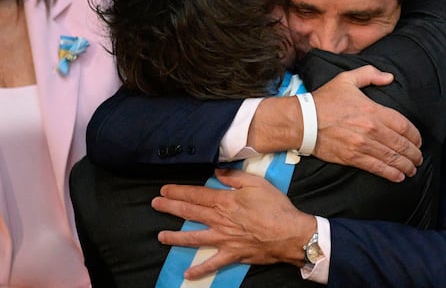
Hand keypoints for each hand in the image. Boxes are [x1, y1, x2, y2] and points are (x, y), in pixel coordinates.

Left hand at [153, 169, 315, 279]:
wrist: (289, 233)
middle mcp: (220, 220)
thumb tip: (217, 172)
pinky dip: (200, 270)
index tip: (164, 189)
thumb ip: (234, 177)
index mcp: (225, 201)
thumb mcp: (256, 183)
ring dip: (175, 238)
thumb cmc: (275, 206)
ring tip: (160, 236)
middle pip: (190, 212)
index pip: (196, 194)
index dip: (178, 191)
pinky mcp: (232, 254)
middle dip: (170, 207)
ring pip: (194, 238)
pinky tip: (187, 274)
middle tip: (155, 204)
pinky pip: (213, 264)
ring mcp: (224, 239)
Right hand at [312, 65, 422, 181]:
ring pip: (391, 158)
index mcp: (372, 110)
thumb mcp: (347, 79)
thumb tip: (389, 77)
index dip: (414, 135)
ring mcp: (362, 145)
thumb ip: (370, 74)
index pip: (403, 125)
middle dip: (414, 153)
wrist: (303, 121)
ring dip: (406, 165)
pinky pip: (377, 168)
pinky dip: (391, 173)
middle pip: (400, 144)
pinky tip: (399, 176)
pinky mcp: (352, 157)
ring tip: (413, 169)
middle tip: (419, 158)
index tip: (418, 141)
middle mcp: (371, 129)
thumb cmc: (324, 100)